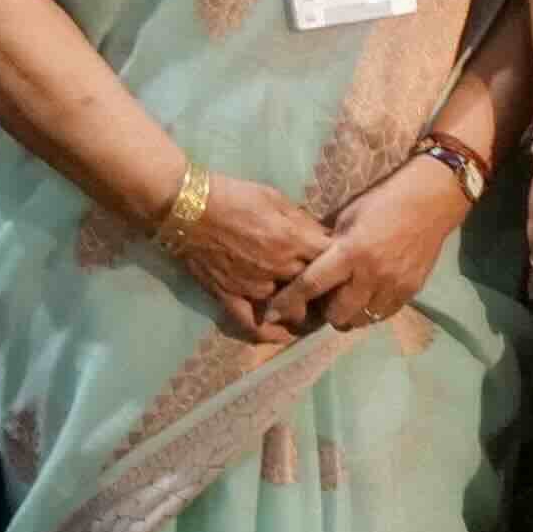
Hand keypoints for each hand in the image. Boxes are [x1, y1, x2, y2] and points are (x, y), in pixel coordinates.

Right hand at [171, 175, 330, 342]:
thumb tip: (324, 235)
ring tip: (314, 308)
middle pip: (315, 287)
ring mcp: (253, 287)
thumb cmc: (234, 197)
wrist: (187, 208)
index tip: (345, 262)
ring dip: (303, 309)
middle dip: (326, 288)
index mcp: (293, 241)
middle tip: (333, 289)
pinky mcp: (229, 297)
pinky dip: (269, 333)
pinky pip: (251, 324)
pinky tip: (283, 334)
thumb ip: (302, 221)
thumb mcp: (275, 198)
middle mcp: (278, 269)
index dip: (341, 260)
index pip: (331, 258)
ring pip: (290, 308)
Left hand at [275, 158, 466, 338]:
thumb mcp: (348, 218)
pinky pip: (383, 315)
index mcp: (350, 251)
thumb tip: (307, 265)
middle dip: (324, 311)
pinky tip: (369, 296)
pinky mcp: (410, 290)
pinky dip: (371, 311)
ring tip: (348, 300)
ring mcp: (393, 285)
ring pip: (360, 319)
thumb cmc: (383, 202)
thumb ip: (329, 246)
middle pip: (336, 313)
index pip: (311, 285)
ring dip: (349, 314)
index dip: (288, 302)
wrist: (431, 201)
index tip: (271, 314)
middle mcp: (371, 274)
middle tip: (324, 299)